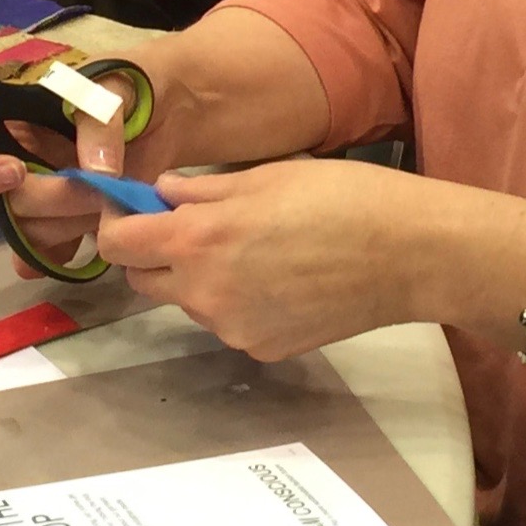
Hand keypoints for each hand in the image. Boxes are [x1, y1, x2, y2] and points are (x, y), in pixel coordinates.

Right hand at [0, 60, 179, 278]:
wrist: (173, 106)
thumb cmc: (128, 82)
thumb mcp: (111, 85)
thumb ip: (98, 121)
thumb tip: (94, 172)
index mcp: (3, 123)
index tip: (14, 172)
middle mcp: (12, 164)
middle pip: (3, 205)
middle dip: (48, 199)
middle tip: (95, 187)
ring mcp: (42, 196)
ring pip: (29, 231)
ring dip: (68, 223)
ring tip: (109, 199)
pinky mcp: (69, 221)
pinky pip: (49, 253)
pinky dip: (65, 255)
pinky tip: (86, 246)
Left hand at [90, 159, 463, 360]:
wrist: (407, 254)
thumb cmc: (341, 198)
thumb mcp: (266, 175)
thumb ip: (202, 190)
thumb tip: (161, 194)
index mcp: (199, 240)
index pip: (118, 245)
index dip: (118, 224)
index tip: (136, 212)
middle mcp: (205, 293)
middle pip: (145, 280)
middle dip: (158, 255)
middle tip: (200, 228)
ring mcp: (233, 329)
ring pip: (191, 302)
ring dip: (203, 279)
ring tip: (259, 252)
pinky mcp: (263, 350)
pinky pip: (231, 323)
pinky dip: (241, 303)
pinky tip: (284, 281)